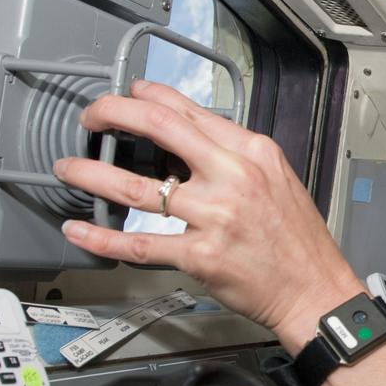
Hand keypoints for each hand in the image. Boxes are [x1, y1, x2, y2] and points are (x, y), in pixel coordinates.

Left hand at [54, 80, 362, 351]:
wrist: (315, 290)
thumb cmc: (298, 242)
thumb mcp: (277, 180)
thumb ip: (235, 158)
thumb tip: (187, 143)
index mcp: (254, 153)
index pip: (190, 110)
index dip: (149, 97)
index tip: (129, 95)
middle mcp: (234, 177)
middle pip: (159, 127)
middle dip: (113, 113)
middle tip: (92, 117)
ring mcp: (215, 216)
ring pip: (136, 187)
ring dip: (92, 174)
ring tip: (70, 169)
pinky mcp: (200, 255)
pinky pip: (138, 244)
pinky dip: (102, 237)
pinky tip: (82, 229)